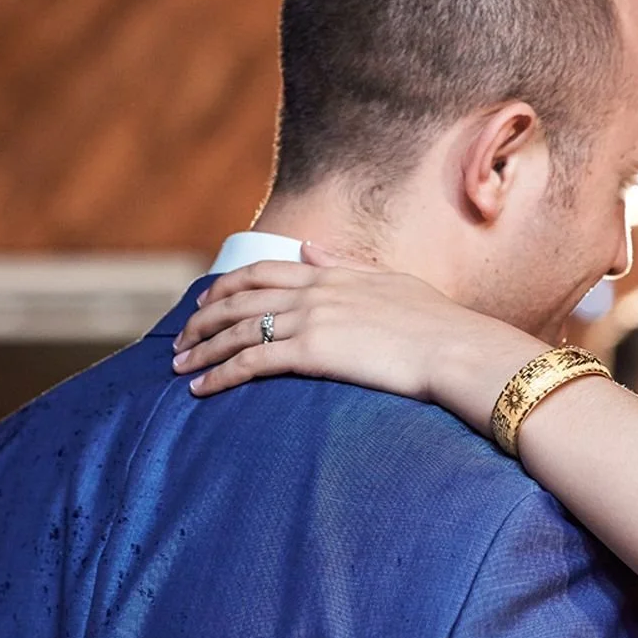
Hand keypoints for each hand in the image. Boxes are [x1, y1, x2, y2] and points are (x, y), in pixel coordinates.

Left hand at [172, 246, 546, 431]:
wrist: (459, 351)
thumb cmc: (439, 326)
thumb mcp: (392, 283)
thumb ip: (345, 265)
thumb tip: (310, 249)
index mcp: (332, 273)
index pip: (263, 271)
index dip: (226, 286)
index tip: (204, 304)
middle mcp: (313, 290)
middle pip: (238, 298)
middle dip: (203, 319)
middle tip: (180, 340)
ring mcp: (310, 319)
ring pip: (236, 329)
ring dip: (202, 348)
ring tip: (179, 366)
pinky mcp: (311, 353)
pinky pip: (250, 362)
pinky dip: (219, 373)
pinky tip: (201, 389)